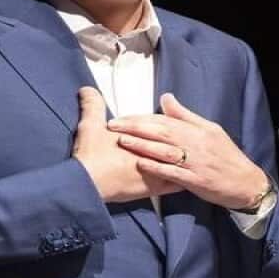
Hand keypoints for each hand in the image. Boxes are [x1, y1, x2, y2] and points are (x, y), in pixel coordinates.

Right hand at [72, 87, 179, 202]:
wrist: (89, 184)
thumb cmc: (91, 155)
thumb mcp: (90, 125)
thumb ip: (92, 105)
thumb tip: (87, 89)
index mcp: (142, 134)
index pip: (160, 125)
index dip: (164, 122)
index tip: (168, 121)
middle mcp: (154, 151)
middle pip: (173, 142)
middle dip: (180, 139)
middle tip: (187, 138)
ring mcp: (156, 170)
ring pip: (178, 162)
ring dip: (184, 158)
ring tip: (191, 155)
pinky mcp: (154, 189)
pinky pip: (176, 184)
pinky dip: (182, 181)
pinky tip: (187, 180)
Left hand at [107, 92, 269, 209]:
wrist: (245, 182)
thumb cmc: (226, 155)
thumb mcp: (210, 130)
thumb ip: (186, 115)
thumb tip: (165, 98)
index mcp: (198, 130)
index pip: (165, 120)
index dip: (141, 118)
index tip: (122, 117)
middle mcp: (195, 143)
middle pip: (162, 132)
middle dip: (135, 128)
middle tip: (114, 126)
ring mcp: (195, 162)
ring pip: (165, 151)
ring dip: (142, 145)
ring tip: (122, 141)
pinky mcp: (195, 180)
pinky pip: (172, 172)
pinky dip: (156, 167)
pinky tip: (140, 164)